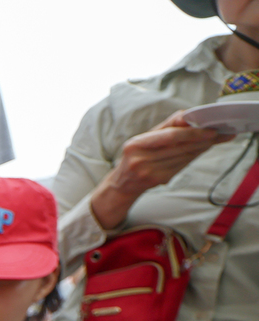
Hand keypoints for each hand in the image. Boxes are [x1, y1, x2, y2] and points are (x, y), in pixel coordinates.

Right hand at [91, 111, 232, 229]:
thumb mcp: (144, 138)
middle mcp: (140, 160)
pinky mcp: (158, 180)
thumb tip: (189, 117)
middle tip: (218, 134)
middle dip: (202, 139)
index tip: (210, 130)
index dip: (192, 132)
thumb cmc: (135, 156)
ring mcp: (149, 173)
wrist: (122, 183)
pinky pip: (182, 166)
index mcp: (136, 144)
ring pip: (184, 157)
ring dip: (201, 148)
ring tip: (213, 140)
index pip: (170, 136)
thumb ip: (166, 127)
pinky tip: (200, 150)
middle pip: (180, 147)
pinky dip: (193, 157)